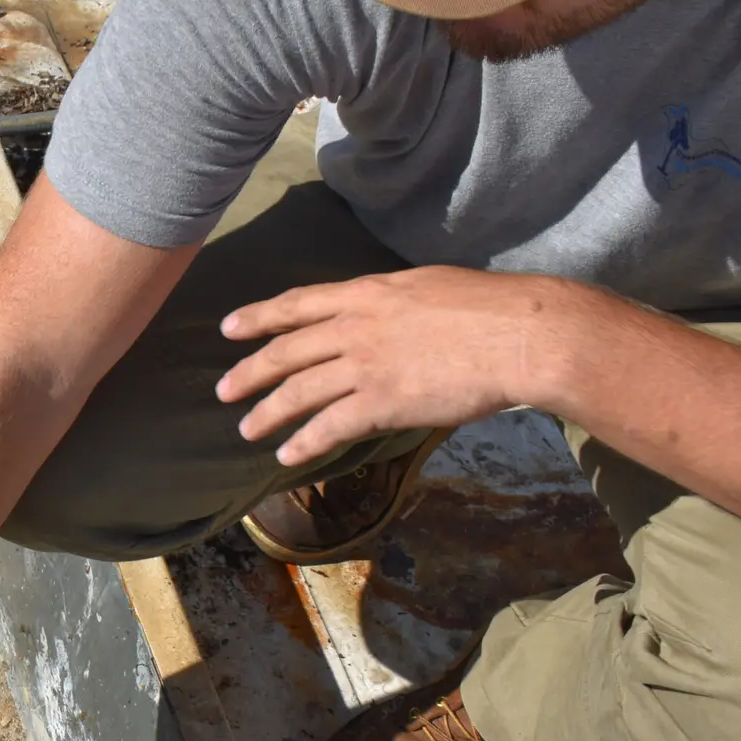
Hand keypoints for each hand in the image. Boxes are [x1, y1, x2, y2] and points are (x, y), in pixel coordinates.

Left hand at [216, 267, 581, 467]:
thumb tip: (388, 310)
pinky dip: (305, 441)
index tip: (229, 327)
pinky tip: (288, 454)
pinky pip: (331, 426)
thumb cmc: (489, 307)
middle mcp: (355, 326)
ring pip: (299, 390)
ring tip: (246, 428)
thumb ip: (395, 301)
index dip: (259, 316)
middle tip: (222, 389)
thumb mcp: (428, 286)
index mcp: (367, 292)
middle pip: (287, 351)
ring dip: (268, 411)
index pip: (299, 303)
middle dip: (250, 371)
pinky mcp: (382, 402)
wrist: (518, 334)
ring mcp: (365, 365)